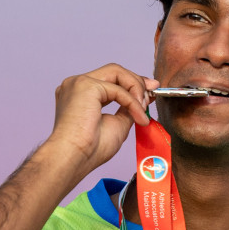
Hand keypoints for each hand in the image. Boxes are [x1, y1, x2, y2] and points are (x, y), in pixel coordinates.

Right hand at [39, 64, 156, 175]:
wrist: (75, 157)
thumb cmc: (91, 148)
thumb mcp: (118, 123)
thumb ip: (128, 108)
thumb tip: (144, 98)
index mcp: (81, 94)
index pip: (110, 79)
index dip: (132, 83)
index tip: (150, 92)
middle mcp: (76, 85)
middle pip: (114, 71)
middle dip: (137, 81)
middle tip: (153, 93)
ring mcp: (79, 83)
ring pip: (117, 72)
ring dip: (136, 88)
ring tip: (144, 109)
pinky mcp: (85, 86)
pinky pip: (119, 89)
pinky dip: (133, 102)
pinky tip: (139, 117)